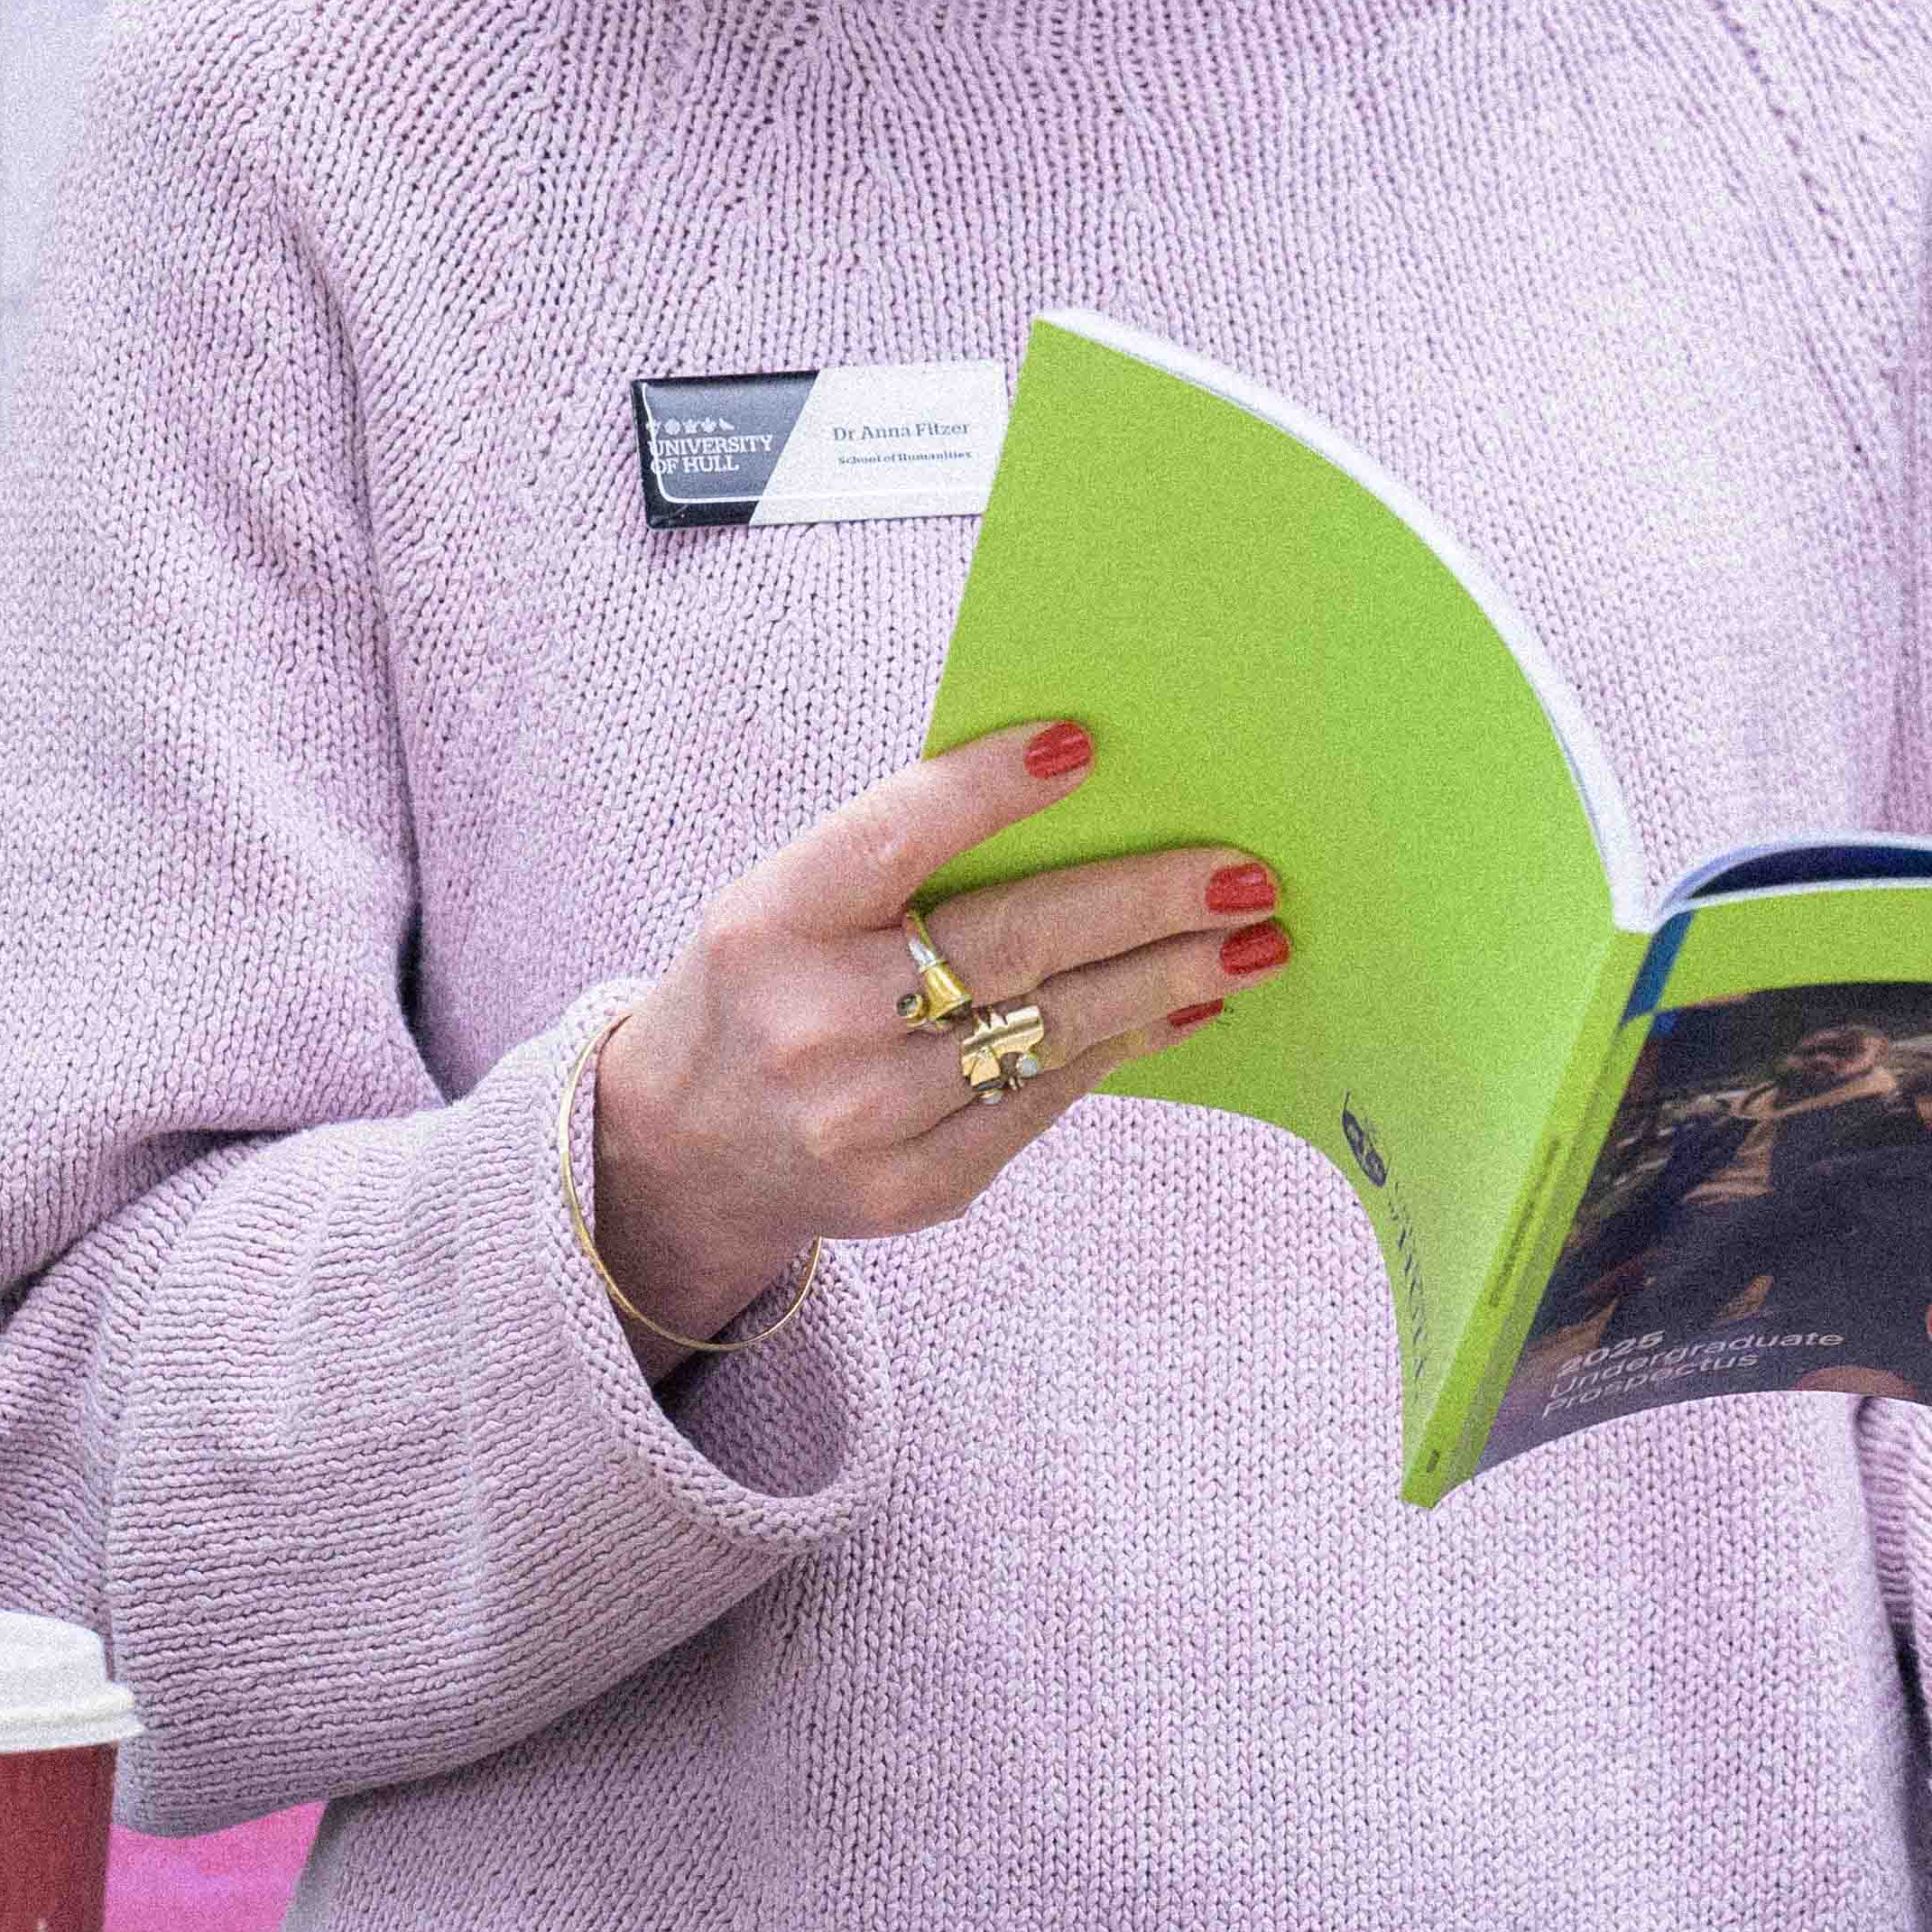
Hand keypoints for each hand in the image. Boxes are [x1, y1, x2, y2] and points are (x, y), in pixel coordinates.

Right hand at [583, 721, 1282, 1357]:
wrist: (676, 1152)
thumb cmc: (765, 986)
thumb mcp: (786, 904)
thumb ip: (901, 857)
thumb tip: (1078, 789)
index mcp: (771, 924)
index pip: (894, 837)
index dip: (988, 789)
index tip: (1084, 744)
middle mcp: (812, 1024)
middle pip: (1011, 943)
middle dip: (1146, 902)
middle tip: (1247, 875)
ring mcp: (863, 1119)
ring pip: (1050, 1030)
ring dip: (1168, 979)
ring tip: (1255, 942)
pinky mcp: (913, 1187)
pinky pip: (1044, 1100)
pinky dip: (1123, 1044)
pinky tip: (1188, 1005)